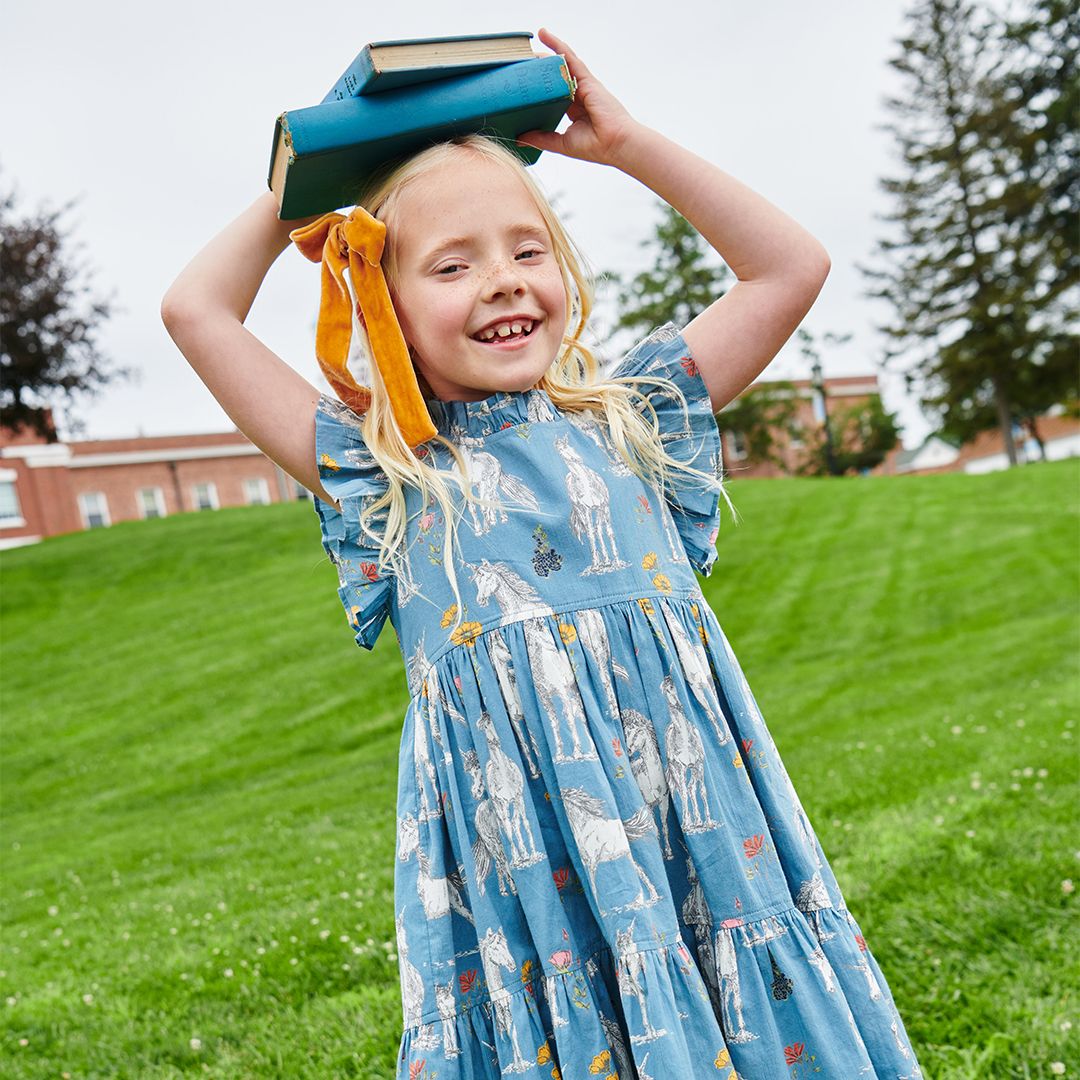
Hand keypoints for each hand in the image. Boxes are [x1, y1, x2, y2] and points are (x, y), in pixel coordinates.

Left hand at [516, 28, 640, 167]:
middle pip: (554, 78)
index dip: (538, 88)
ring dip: (544, 54)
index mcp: (573, 111)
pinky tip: (544, 35)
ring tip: (525, 47)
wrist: (616, 144)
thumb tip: (519, 138)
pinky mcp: (587, 79)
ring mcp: (583, 86)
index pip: (552, 95)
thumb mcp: (561, 143)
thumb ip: (541, 139)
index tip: (521, 85)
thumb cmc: (595, 146)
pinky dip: (558, 45)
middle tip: (517, 63)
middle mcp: (578, 96)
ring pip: (560, 65)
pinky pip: (570, 58)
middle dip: (537, 70)